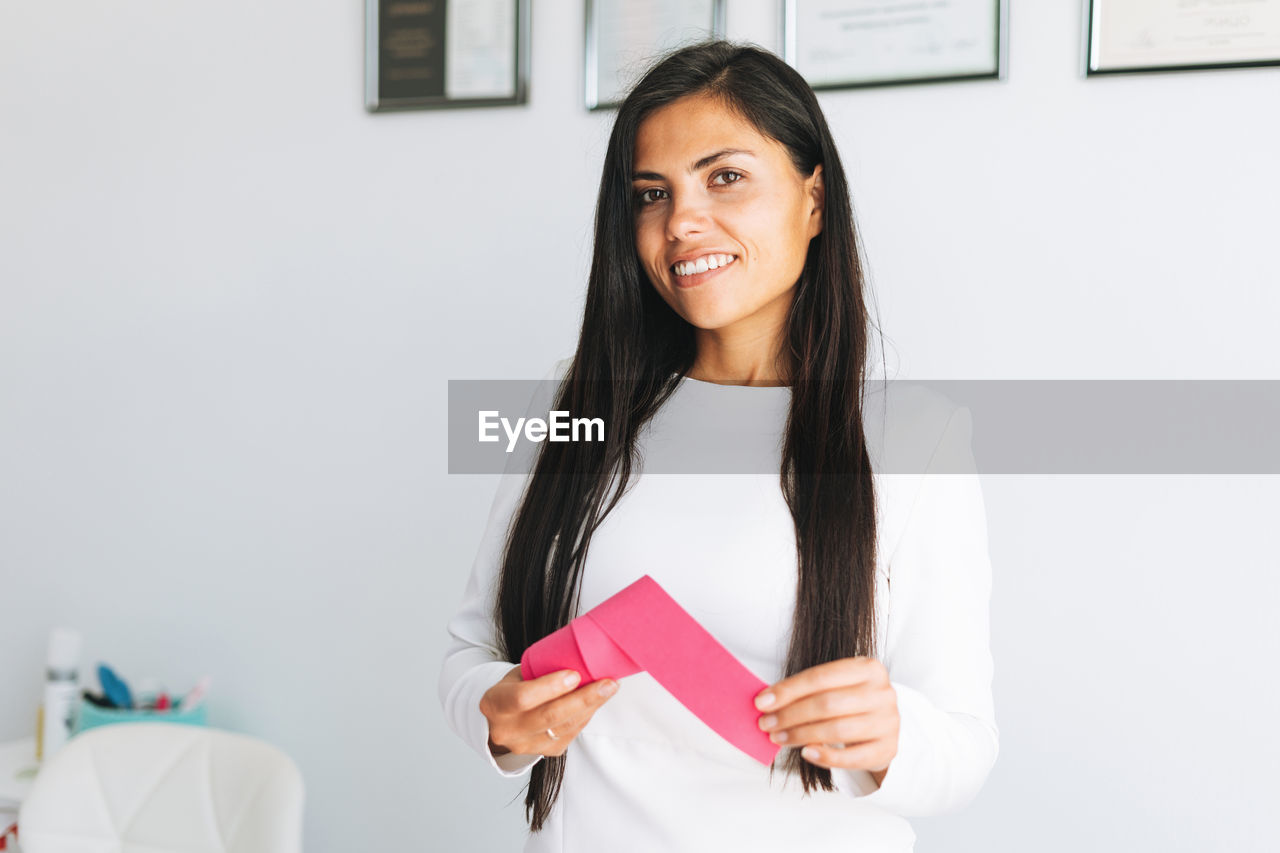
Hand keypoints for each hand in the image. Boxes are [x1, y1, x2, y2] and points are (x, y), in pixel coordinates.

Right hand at [479, 665, 619, 757]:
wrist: (501, 722)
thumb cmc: (513, 689)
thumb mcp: (516, 676)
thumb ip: (540, 671)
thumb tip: (579, 655)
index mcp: (495, 704)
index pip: (522, 698)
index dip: (550, 687)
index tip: (574, 674)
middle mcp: (507, 730)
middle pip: (550, 716)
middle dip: (583, 698)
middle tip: (607, 682)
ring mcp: (526, 746)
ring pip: (565, 728)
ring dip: (591, 707)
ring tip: (609, 688)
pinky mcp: (545, 753)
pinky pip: (571, 735)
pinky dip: (586, 716)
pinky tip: (596, 702)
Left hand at [754, 657, 898, 779]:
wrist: (883, 723)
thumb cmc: (851, 701)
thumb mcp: (836, 685)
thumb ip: (808, 690)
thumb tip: (767, 701)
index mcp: (868, 668)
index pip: (820, 677)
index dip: (788, 690)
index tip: (762, 702)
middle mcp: (882, 692)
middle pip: (827, 704)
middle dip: (790, 714)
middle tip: (766, 724)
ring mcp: (888, 721)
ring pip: (837, 730)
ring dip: (801, 735)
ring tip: (778, 738)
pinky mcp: (888, 748)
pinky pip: (852, 757)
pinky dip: (826, 756)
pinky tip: (806, 753)